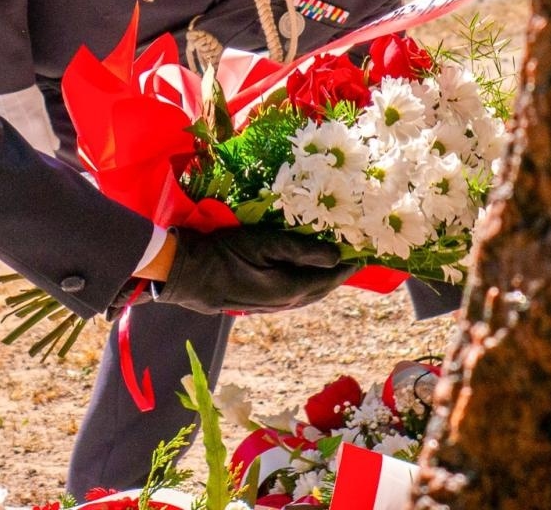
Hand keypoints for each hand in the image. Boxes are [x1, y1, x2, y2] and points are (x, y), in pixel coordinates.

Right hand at [155, 226, 356, 313]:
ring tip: (331, 263)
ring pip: (305, 294)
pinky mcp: (256, 302)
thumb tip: (337, 256)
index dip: (348, 267)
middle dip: (338, 275)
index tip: (364, 253)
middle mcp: (284, 303)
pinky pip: (291, 294)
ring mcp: (269, 305)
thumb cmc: (223, 253)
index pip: (329, 279)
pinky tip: (300, 272)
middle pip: (320, 290)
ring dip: (321, 280)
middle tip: (352, 257)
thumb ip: (301, 250)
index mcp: (289, 290)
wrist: (186, 275)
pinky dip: (304, 283)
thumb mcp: (263, 244)